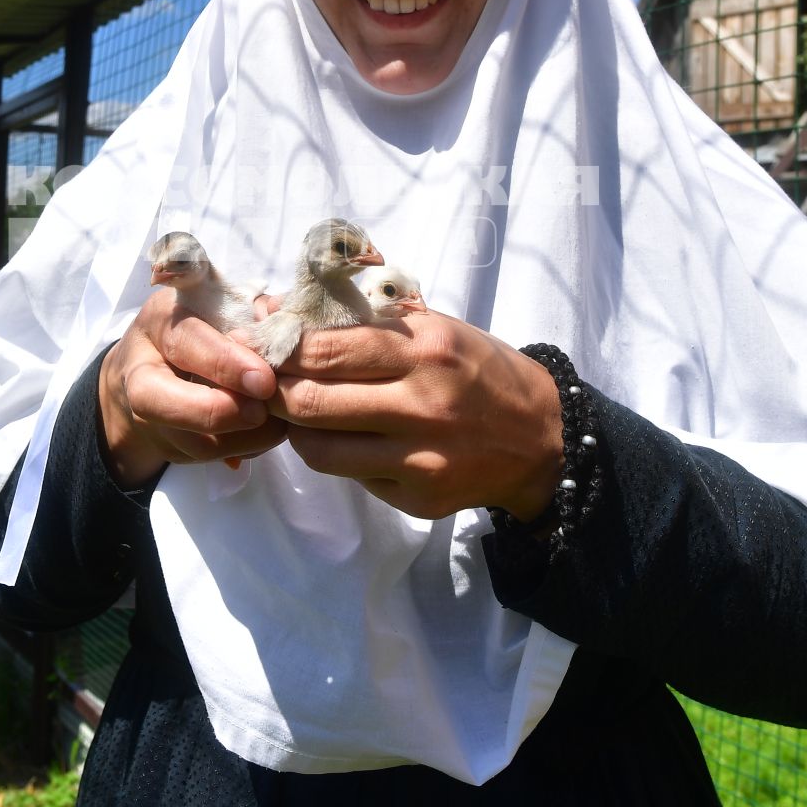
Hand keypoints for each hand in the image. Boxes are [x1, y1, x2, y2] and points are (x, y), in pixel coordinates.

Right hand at [97, 289, 285, 486]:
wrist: (156, 363)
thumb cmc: (199, 324)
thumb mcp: (217, 303)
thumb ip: (248, 310)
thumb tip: (283, 322)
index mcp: (158, 323)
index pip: (185, 343)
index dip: (224, 363)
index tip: (263, 380)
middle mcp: (142, 373)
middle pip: (165, 403)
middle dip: (220, 411)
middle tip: (262, 411)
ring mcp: (148, 417)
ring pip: (193, 442)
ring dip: (242, 439)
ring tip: (278, 423)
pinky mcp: (169, 446)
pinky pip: (210, 458)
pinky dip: (244, 449)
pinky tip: (267, 431)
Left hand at [270, 314, 562, 520]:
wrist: (541, 437)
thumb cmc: (478, 370)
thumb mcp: (436, 329)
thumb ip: (367, 322)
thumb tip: (282, 309)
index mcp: (425, 351)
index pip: (325, 350)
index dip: (282, 351)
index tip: (266, 348)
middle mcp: (422, 405)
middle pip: (311, 402)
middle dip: (274, 393)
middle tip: (265, 385)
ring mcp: (420, 458)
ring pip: (320, 450)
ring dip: (296, 430)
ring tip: (299, 414)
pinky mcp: (419, 496)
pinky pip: (351, 476)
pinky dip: (335, 457)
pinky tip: (344, 440)